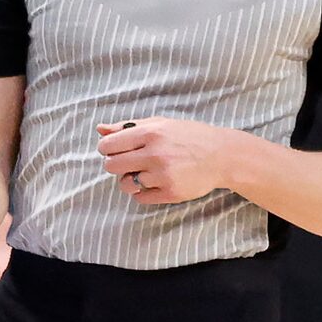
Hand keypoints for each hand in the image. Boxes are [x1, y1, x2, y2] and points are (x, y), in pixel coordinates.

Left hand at [98, 117, 242, 204]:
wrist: (221, 156)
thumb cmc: (189, 136)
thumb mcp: (160, 124)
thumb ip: (128, 127)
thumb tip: (100, 129)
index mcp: (150, 133)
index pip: (108, 146)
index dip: (107, 149)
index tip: (115, 150)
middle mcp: (154, 155)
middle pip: (112, 166)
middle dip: (116, 164)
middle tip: (130, 162)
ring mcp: (162, 176)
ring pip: (125, 184)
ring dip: (129, 179)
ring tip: (144, 173)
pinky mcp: (170, 193)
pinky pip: (140, 198)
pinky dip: (142, 192)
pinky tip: (154, 183)